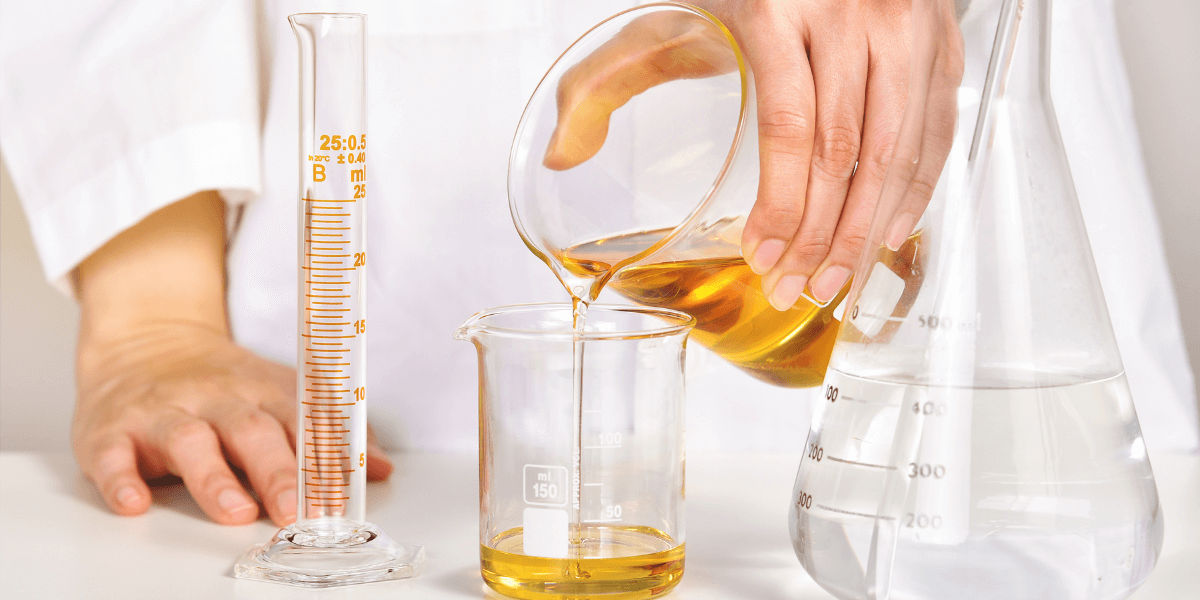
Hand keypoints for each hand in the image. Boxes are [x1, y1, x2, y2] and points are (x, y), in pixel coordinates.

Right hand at [74, 323, 394, 525]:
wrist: (146, 341)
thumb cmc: (222, 384)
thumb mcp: (281, 395)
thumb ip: (331, 433)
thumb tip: (382, 468)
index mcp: (264, 393)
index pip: (301, 423)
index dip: (322, 458)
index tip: (340, 495)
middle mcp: (218, 400)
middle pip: (252, 432)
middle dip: (278, 472)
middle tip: (296, 509)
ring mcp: (165, 413)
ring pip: (190, 440)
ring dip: (213, 477)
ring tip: (235, 510)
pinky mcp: (113, 430)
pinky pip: (114, 453)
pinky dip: (121, 478)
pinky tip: (135, 502)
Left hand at [545, 0, 962, 308]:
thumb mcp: (664, 17)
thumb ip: (605, 81)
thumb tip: (559, 156)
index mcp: (779, 6)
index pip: (791, 129)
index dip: (781, 206)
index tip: (762, 257)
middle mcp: (854, 13)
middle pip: (845, 151)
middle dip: (821, 237)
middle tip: (799, 291)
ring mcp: (906, 24)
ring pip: (898, 148)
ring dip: (868, 229)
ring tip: (837, 282)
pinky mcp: (940, 37)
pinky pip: (937, 126)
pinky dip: (916, 187)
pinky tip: (886, 232)